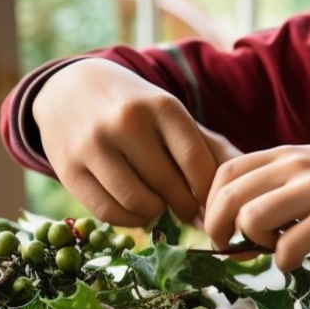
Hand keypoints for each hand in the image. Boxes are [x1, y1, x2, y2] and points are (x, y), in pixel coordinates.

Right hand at [33, 59, 234, 226]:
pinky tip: (136, 210)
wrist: (70, 88)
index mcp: (162, 105)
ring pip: (139, 203)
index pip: (197, 162)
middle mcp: (126, 121)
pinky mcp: (67, 168)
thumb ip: (211, 147)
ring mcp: (93, 144)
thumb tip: (242, 186)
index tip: (211, 202)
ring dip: (157, 214)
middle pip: (169, 186)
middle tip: (189, 211)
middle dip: (185, 206)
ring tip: (161, 206)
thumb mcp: (172, 115)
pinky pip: (107, 213)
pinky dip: (129, 220)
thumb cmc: (137, 107)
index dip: (208, 192)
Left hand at [203, 144, 309, 270]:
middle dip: (219, 229)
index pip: (227, 171)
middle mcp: (300, 163)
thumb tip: (236, 218)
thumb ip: (282, 185)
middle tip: (232, 249)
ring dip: (257, 245)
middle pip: (230, 195)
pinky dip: (286, 263)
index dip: (212, 205)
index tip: (221, 229)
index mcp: (292, 153)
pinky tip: (304, 262)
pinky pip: (287, 247)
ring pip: (252, 219)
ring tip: (280, 250)